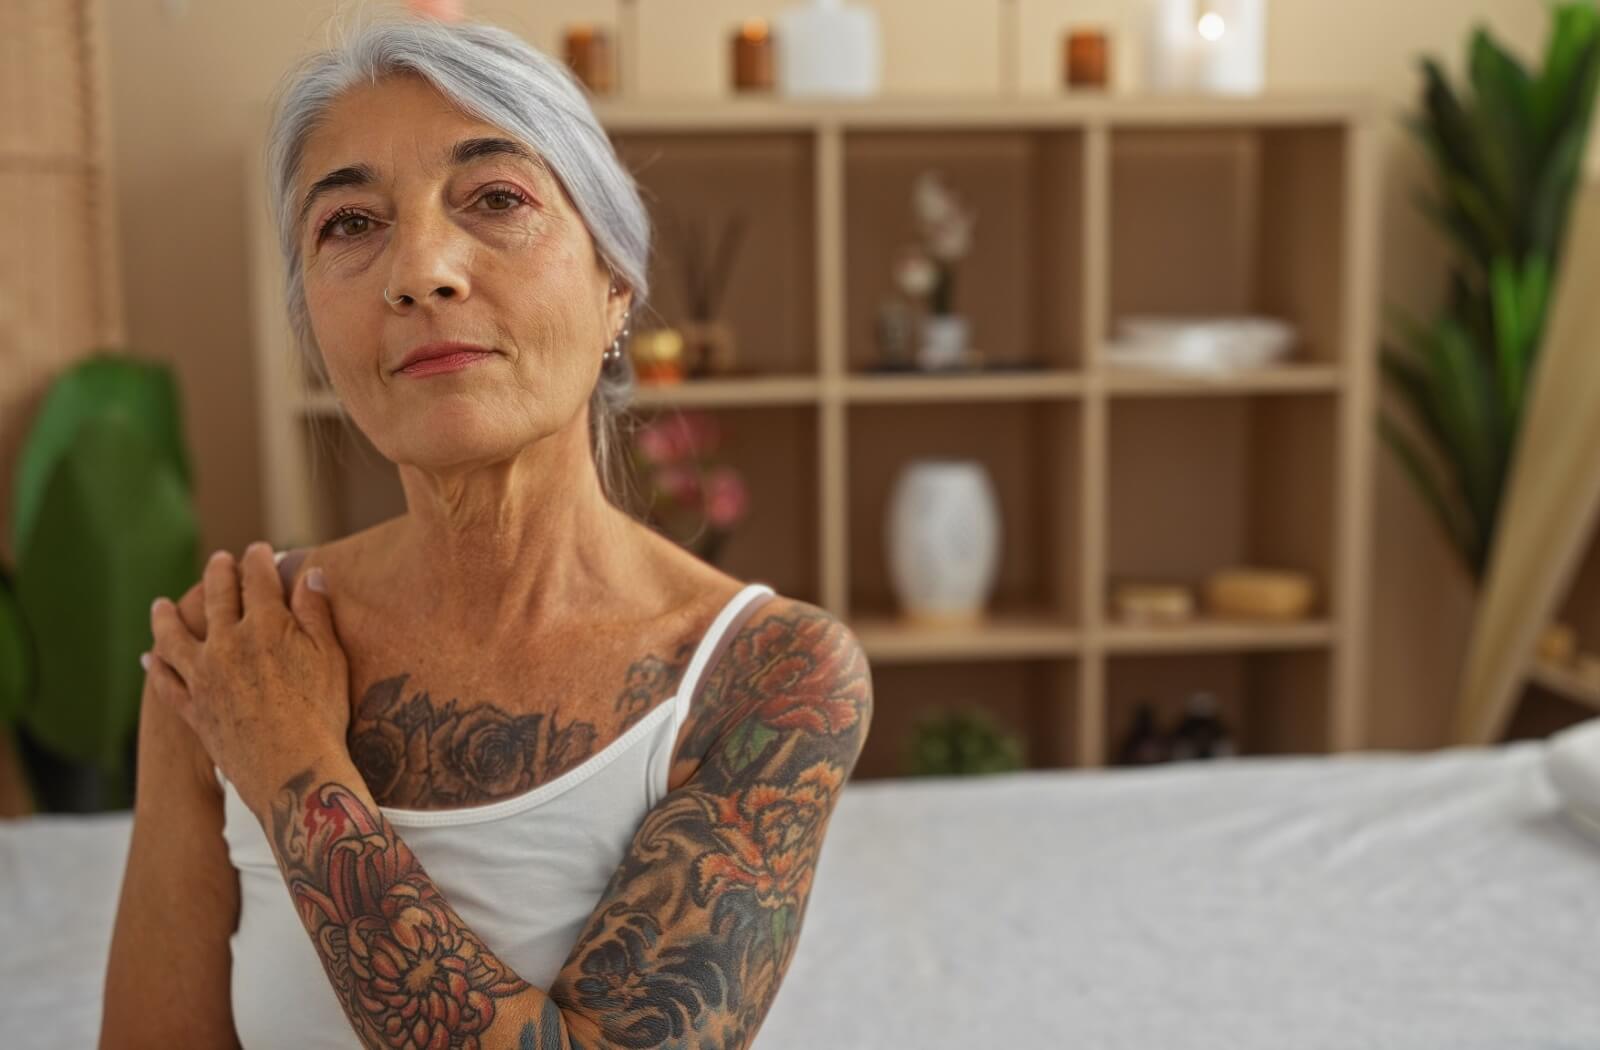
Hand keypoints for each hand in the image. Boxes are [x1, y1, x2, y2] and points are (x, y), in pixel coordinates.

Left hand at [144, 542, 349, 815]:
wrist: (292, 770)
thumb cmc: (323, 714)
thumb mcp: (331, 657)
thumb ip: (317, 613)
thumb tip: (310, 574)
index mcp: (267, 626)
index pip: (258, 579)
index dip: (259, 559)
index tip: (259, 549)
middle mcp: (228, 643)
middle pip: (216, 597)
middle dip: (218, 574)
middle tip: (220, 561)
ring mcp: (203, 676)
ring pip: (175, 636)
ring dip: (166, 616)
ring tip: (160, 605)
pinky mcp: (192, 708)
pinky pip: (165, 681)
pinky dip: (154, 667)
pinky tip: (148, 659)